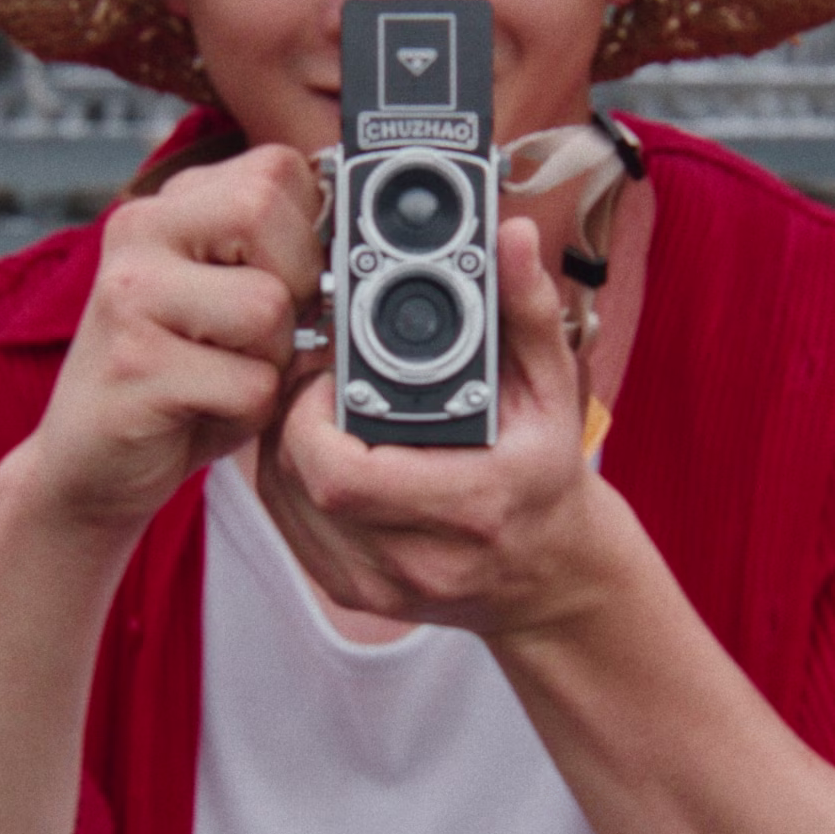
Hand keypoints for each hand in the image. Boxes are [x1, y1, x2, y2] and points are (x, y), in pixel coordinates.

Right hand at [13, 146, 325, 536]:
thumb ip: (279, 254)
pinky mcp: (135, 364)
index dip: (309, 231)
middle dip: (293, 286)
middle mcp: (140, 231)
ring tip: (224, 377)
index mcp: (168, 206)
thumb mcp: (228, 300)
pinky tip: (202, 411)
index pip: (278, 167)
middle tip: (256, 336)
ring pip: (267, 305)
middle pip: (264, 211)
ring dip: (271, 360)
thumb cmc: (177, 382)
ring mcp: (130, 294)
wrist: (87, 465)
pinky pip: (250, 382)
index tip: (285, 282)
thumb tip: (364, 236)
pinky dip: (249, 411)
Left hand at [257, 208, 616, 637]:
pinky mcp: (352, 594)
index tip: (329, 374)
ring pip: (281, 503)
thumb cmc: (546, 478)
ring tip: (313, 406)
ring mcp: (380, 585)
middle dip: (292, 419)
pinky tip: (312, 447)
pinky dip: (286, 479)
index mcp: (471, 506)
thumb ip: (528, 310)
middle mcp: (421, 559)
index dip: (312, 416)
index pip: (342, 475)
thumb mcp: (553, 391)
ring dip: (282, 445)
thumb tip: (512, 239)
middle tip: (317, 380)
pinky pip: (287, 526)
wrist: (551, 579)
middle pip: (301, 483)